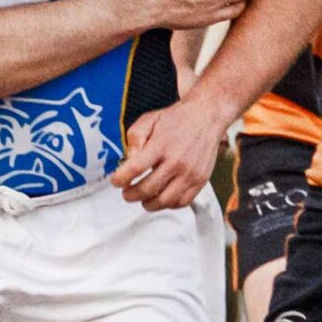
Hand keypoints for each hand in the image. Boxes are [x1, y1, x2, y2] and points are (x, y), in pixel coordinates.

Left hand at [113, 95, 226, 209]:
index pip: (136, 168)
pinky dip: (168, 205)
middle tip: (126, 193)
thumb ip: (135, 139)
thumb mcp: (149, 120)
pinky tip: (161, 198)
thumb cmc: (175, 119)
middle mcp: (177, 161)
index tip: (115, 181)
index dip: (121, 179)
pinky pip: (182, 202)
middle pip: (147, 189)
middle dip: (131, 195)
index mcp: (161, 144)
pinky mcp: (200, 181)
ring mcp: (190, 173)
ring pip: (164, 201)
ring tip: (142, 199)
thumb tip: (129, 161)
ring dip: (148, 204)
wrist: (206, 117)